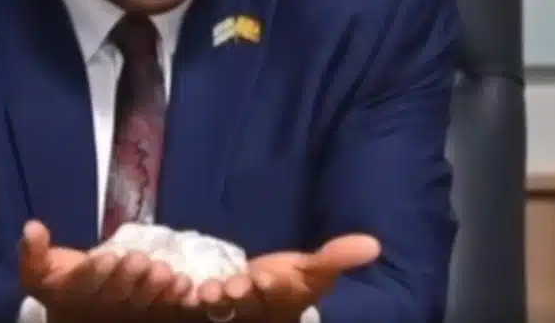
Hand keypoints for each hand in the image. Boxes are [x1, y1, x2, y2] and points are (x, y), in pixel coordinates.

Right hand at [19, 220, 193, 322]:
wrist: (80, 318)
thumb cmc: (62, 285)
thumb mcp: (40, 272)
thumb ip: (32, 253)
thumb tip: (31, 225)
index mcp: (70, 296)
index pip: (82, 284)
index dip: (94, 273)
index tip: (106, 256)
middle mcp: (99, 309)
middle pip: (115, 294)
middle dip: (128, 277)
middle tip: (139, 259)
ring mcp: (125, 317)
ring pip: (141, 304)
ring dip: (154, 289)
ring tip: (163, 271)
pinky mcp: (148, 318)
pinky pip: (162, 311)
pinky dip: (174, 299)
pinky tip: (184, 284)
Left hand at [185, 234, 380, 322]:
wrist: (261, 295)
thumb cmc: (290, 281)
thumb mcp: (313, 270)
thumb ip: (336, 258)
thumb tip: (374, 244)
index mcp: (284, 300)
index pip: (281, 294)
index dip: (273, 286)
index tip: (265, 276)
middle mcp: (257, 310)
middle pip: (248, 304)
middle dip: (241, 294)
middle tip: (233, 284)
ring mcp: (230, 310)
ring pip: (220, 308)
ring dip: (213, 299)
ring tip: (207, 290)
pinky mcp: (205, 305)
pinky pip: (194, 304)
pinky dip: (187, 297)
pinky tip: (180, 287)